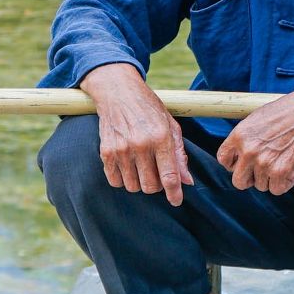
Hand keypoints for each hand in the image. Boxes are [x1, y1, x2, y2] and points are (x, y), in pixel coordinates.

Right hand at [81, 63, 190, 205]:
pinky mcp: (106, 152)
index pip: (169, 176)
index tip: (176, 201)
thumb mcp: (170, 125)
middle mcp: (141, 144)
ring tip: (141, 167)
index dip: (174, 193)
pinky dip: (123, 179)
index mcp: (161, 137)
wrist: (118, 92)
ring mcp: (122, 149)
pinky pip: (115, 181)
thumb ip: (179, 154)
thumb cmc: (149, 109)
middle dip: (156, 185)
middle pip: (150, 186)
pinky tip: (127, 166)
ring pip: (133, 187)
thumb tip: (187, 181)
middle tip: (155, 173)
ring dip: (139, 182)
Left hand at [217, 89, 293, 193]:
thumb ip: (246, 138)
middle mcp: (248, 151)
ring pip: (261, 186)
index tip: (242, 164)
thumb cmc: (287, 112)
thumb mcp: (257, 119)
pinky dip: (285, 183)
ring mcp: (263, 163)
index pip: (223, 159)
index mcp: (239, 135)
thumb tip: (242, 155)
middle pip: (238, 181)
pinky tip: (292, 170)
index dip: (233, 164)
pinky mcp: (280, 171)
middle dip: (250, 179)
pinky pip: (277, 189)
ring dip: (272, 178)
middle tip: (262, 171)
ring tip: (283, 162)